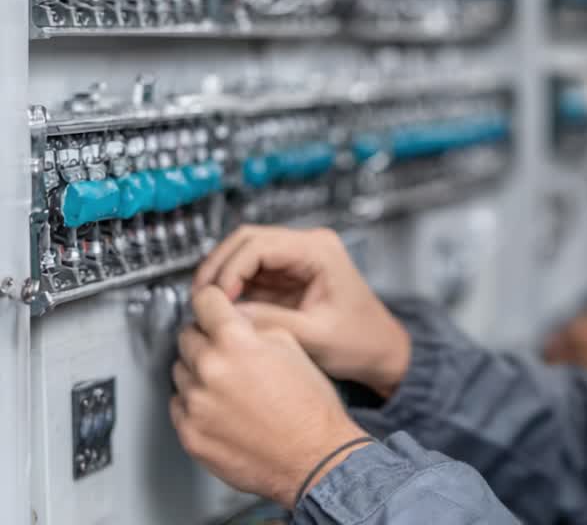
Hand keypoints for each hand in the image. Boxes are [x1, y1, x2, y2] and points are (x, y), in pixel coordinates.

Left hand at [171, 287, 369, 507]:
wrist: (314, 458)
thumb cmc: (311, 410)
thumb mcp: (293, 349)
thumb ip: (256, 328)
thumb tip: (235, 320)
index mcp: (237, 343)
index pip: (205, 301)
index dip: (212, 301)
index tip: (211, 305)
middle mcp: (210, 370)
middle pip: (186, 336)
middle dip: (205, 338)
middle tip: (229, 352)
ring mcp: (196, 404)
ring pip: (180, 372)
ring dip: (199, 372)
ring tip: (230, 386)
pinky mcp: (190, 434)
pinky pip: (178, 407)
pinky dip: (195, 404)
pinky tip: (223, 409)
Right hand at [192, 226, 410, 397]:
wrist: (381, 351)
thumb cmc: (361, 342)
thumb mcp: (316, 336)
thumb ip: (271, 322)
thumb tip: (229, 315)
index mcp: (319, 250)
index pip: (259, 244)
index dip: (230, 269)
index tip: (216, 298)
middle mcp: (308, 247)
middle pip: (246, 241)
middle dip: (218, 268)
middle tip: (200, 299)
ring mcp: (296, 260)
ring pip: (243, 255)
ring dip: (222, 277)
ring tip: (207, 307)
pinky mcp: (288, 277)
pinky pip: (250, 274)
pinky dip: (232, 289)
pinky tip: (223, 311)